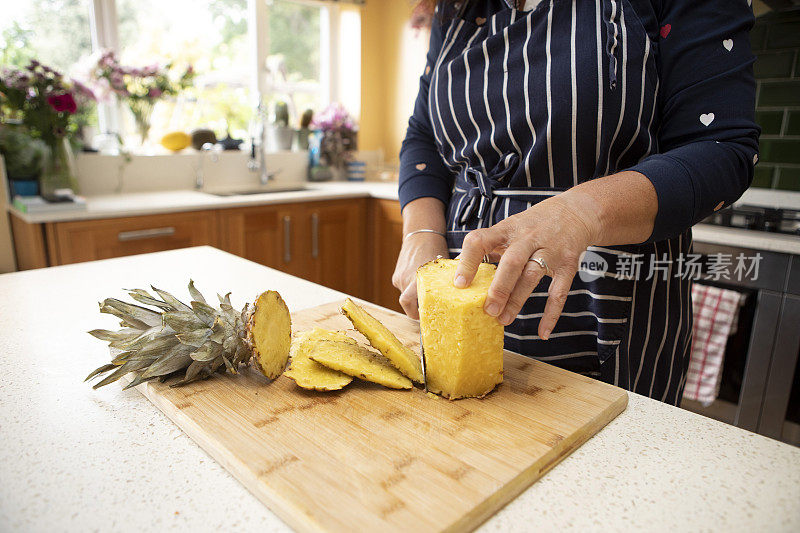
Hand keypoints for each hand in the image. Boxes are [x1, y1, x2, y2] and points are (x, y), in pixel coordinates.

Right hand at [393, 233, 448, 318]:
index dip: (416, 315)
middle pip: (409, 303)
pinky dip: (412, 288)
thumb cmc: (436, 249)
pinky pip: (404, 288)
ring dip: (415, 296)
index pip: (409, 304)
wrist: (420, 234)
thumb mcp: (440, 269)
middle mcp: (404, 279)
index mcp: (416, 278)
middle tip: (430, 309)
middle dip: (418, 307)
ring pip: (406, 295)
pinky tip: (421, 282)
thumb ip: (440, 284)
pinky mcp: (396, 275)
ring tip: (428, 291)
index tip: (425, 318)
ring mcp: (399, 278)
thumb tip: (451, 300)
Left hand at [454, 195, 599, 338]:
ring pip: (532, 276)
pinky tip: (542, 332)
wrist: (576, 211)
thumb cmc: (534, 224)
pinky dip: (551, 314)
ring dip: (517, 300)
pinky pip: (559, 292)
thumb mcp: (510, 227)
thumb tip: (463, 275)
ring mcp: (550, 250)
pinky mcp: (568, 264)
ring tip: (504, 320)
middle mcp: (528, 238)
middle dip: (499, 287)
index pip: (481, 240)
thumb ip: (491, 248)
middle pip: (512, 262)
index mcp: (507, 229)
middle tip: (487, 310)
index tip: (460, 283)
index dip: (468, 261)